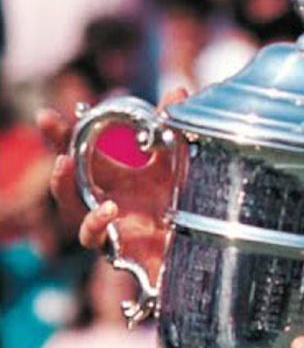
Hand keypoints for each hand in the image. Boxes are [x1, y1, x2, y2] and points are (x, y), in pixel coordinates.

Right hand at [39, 89, 185, 278]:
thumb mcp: (183, 164)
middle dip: (56, 165)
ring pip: (75, 217)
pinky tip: (107, 210)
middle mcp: (111, 205)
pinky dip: (96, 226)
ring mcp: (116, 233)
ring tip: (65, 167)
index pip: (82, 155)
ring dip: (65, 192)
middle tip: (55, 145)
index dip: (61, 136)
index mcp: (120, 180)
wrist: (213, 249)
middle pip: (70, 187)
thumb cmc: (190, 207)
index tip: (46, 116)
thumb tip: (178, 92)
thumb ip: (176, 130)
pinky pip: (98, 245)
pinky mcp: (125, 256)